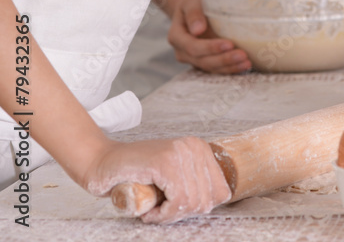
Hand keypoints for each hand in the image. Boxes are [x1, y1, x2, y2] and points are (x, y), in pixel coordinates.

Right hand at [83, 137, 230, 223]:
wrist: (104, 164)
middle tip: (160, 211)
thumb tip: (221, 198)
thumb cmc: (137, 175)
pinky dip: (163, 215)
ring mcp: (180, 152)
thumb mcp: (174, 177)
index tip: (176, 209)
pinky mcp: (165, 163)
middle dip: (183, 214)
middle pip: (206, 200)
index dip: (198, 209)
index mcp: (200, 148)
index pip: (221, 191)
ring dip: (170, 216)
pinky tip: (149, 211)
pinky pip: (178, 202)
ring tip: (153, 210)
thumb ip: (196, 182)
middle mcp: (193, 146)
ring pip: (192, 203)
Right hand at [168, 0, 251, 73]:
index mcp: (176, 37)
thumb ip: (193, 13)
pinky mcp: (204, 62)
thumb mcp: (192, 1)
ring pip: (210, 68)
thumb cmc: (194, 3)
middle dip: (224, 59)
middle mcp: (182, 52)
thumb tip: (197, 29)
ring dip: (229, 67)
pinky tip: (243, 65)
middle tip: (242, 55)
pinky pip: (216, 69)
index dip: (210, 48)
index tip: (229, 44)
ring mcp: (193, 60)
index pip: (192, 47)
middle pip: (203, 61)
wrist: (193, 9)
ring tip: (246, 62)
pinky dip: (230, 69)